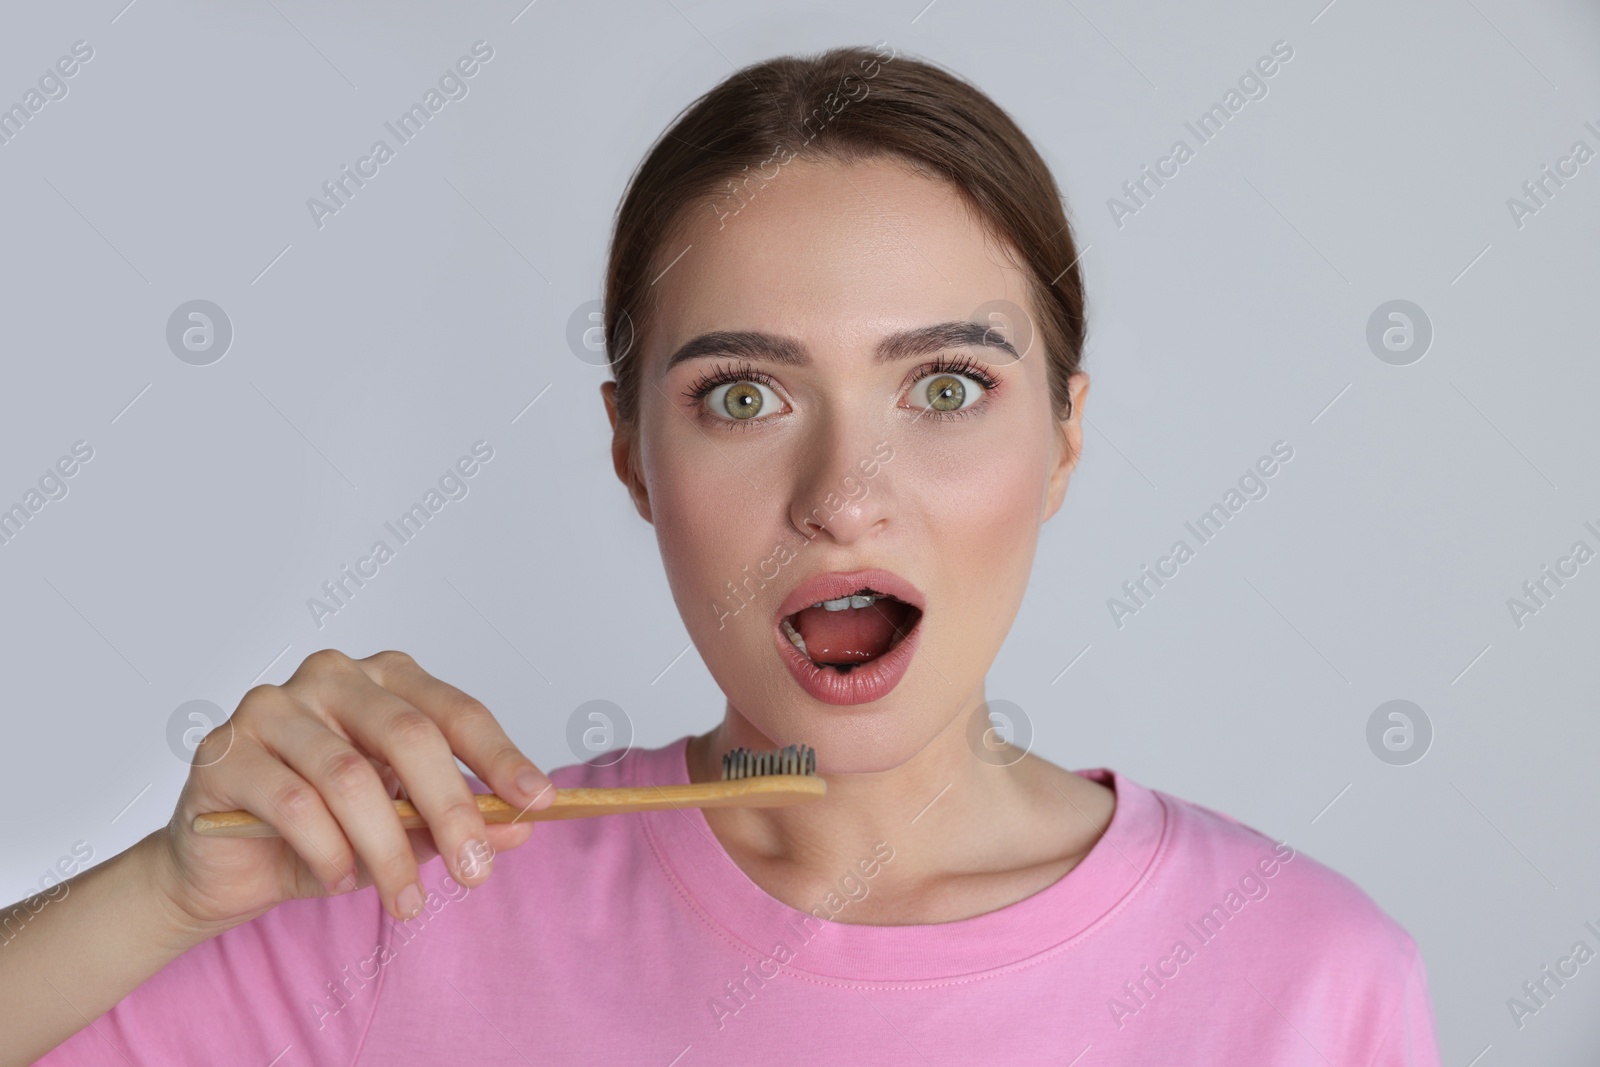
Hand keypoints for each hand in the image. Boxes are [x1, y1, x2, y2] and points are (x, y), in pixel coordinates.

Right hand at [153, 649, 553, 932]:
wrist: (221, 867)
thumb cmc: (318, 835)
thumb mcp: (400, 830)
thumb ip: (452, 821)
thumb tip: (519, 828)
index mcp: (384, 680)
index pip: (455, 711)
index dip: (500, 756)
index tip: (540, 801)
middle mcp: (330, 677)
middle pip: (408, 735)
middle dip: (451, 808)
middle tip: (476, 870)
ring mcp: (272, 707)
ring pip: (350, 777)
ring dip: (388, 849)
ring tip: (405, 899)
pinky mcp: (224, 751)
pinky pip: (293, 804)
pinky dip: (328, 852)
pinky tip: (340, 880)